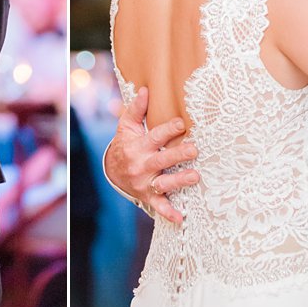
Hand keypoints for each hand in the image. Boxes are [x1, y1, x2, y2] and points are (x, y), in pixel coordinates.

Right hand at [105, 87, 198, 223]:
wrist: (112, 172)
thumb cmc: (125, 144)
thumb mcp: (127, 127)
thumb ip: (136, 109)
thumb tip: (145, 89)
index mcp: (139, 146)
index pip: (155, 136)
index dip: (168, 130)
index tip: (181, 124)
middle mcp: (142, 164)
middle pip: (162, 160)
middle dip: (178, 155)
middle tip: (194, 150)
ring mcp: (145, 182)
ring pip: (164, 183)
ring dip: (179, 181)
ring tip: (195, 176)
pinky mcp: (148, 195)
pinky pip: (159, 205)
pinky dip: (168, 213)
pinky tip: (180, 217)